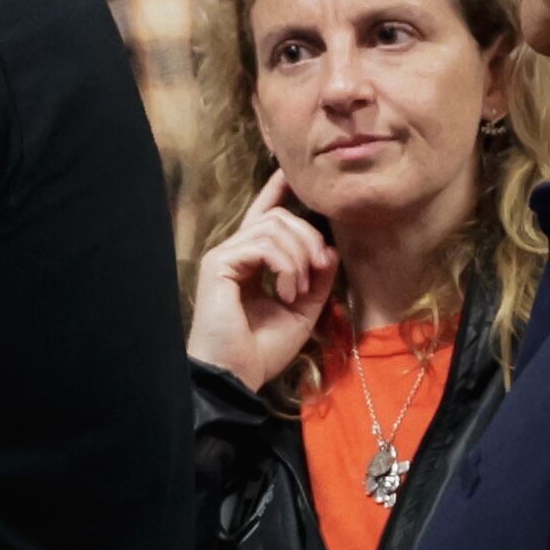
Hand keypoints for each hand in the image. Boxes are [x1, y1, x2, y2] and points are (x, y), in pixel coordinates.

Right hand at [186, 172, 337, 390]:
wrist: (236, 376)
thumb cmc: (262, 349)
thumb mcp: (304, 310)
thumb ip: (317, 278)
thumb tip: (330, 248)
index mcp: (252, 261)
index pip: (265, 215)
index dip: (277, 190)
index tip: (290, 173)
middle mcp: (236, 252)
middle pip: (281, 217)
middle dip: (310, 239)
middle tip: (318, 274)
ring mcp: (225, 255)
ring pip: (275, 226)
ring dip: (300, 257)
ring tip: (297, 292)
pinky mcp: (219, 264)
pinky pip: (263, 243)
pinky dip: (286, 265)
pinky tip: (287, 292)